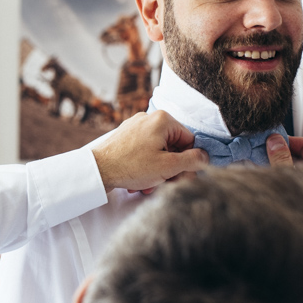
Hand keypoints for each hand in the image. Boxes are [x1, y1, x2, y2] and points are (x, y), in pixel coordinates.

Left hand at [92, 111, 208, 192]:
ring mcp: (135, 126)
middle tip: (164, 183)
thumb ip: (192, 161)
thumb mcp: (168, 166)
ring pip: (158, 151)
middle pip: (173, 146)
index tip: (181, 176)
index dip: (188, 161)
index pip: (189, 140)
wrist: (97, 170)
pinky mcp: (125, 136)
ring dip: (158, 171)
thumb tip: (205, 157)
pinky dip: (145, 166)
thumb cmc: (131, 166)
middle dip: (171, 168)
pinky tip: (138, 180)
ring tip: (148, 184)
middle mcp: (149, 118)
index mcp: (163, 120)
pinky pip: (144, 151)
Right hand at [266, 134, 302, 205]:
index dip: (289, 141)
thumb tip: (274, 140)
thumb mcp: (287, 175)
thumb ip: (280, 156)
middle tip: (266, 154)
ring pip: (301, 171)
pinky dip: (287, 180)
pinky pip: (300, 183)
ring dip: (283, 168)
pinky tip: (273, 181)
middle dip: (284, 155)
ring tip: (266, 168)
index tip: (273, 142)